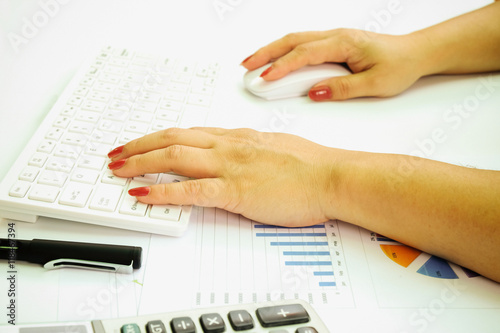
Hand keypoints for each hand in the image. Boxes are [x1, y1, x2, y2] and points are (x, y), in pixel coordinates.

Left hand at [108, 127, 338, 226]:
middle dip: (139, 145)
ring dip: (140, 161)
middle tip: (117, 153)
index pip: (189, 133)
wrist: (331, 176)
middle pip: (173, 138)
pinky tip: (142, 194)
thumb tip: (238, 158)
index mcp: (237, 138)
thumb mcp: (274, 149)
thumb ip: (250, 152)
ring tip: (118, 169)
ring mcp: (230, 166)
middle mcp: (228, 146)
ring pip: (174, 156)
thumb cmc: (310, 165)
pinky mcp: (235, 190)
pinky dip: (162, 191)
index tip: (143, 143)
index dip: (160, 137)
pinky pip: (190, 189)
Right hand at [241, 29, 425, 100]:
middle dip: (265, 53)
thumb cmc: (399, 66)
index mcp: (344, 43)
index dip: (282, 67)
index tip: (265, 78)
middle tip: (245, 66)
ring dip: (271, 50)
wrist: (414, 53)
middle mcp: (335, 36)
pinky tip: (276, 59)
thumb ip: (342, 88)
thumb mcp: (374, 84)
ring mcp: (333, 38)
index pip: (304, 54)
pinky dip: (285, 51)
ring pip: (295, 40)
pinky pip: (302, 44)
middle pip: (292, 40)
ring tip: (252, 63)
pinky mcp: (332, 44)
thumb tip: (314, 92)